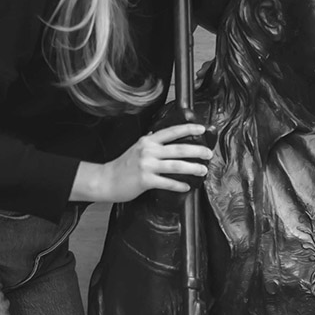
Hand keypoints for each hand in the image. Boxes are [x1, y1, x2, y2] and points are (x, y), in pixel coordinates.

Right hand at [72, 123, 212, 202]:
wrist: (105, 180)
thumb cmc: (123, 165)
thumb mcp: (137, 148)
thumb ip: (150, 142)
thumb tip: (162, 136)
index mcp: (148, 141)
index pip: (172, 131)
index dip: (188, 128)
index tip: (202, 128)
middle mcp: (148, 151)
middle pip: (178, 149)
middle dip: (197, 150)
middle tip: (209, 153)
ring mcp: (146, 165)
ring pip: (176, 165)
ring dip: (192, 168)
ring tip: (203, 170)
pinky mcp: (145, 180)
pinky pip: (167, 182)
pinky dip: (178, 184)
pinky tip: (187, 186)